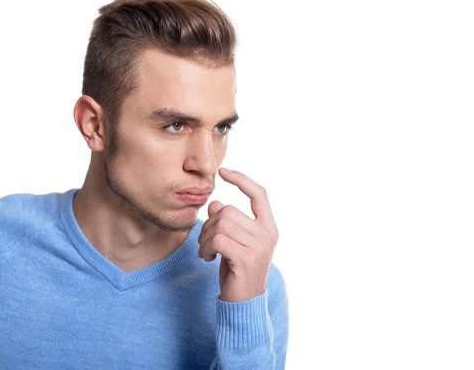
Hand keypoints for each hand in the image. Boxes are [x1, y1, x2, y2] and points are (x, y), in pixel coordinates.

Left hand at [197, 167, 278, 302]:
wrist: (244, 303)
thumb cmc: (237, 271)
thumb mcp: (233, 242)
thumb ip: (227, 222)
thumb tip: (215, 203)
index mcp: (269, 227)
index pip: (259, 194)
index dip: (241, 180)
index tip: (224, 171)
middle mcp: (268, 234)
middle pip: (228, 210)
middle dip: (209, 224)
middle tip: (205, 243)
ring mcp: (259, 246)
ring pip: (220, 224)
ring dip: (204, 238)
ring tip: (206, 252)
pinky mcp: (246, 258)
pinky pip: (217, 239)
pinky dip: (205, 247)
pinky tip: (207, 258)